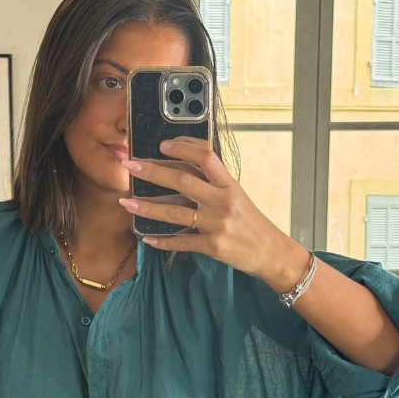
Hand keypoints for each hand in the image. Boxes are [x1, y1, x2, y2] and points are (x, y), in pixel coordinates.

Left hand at [118, 138, 307, 290]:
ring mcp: (217, 224)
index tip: (163, 145)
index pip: (205, 156)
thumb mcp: (237, 196)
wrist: (271, 252)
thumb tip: (182, 170)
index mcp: (229, 185)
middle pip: (183, 180)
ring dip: (148, 207)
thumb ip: (213, 184)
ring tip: (126, 202)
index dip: (182, 147)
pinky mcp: (213, 246)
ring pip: (176, 212)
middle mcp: (222, 201)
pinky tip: (146, 238)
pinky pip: (182, 242)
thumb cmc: (252, 223)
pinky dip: (163, 240)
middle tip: (130, 166)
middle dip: (153, 172)